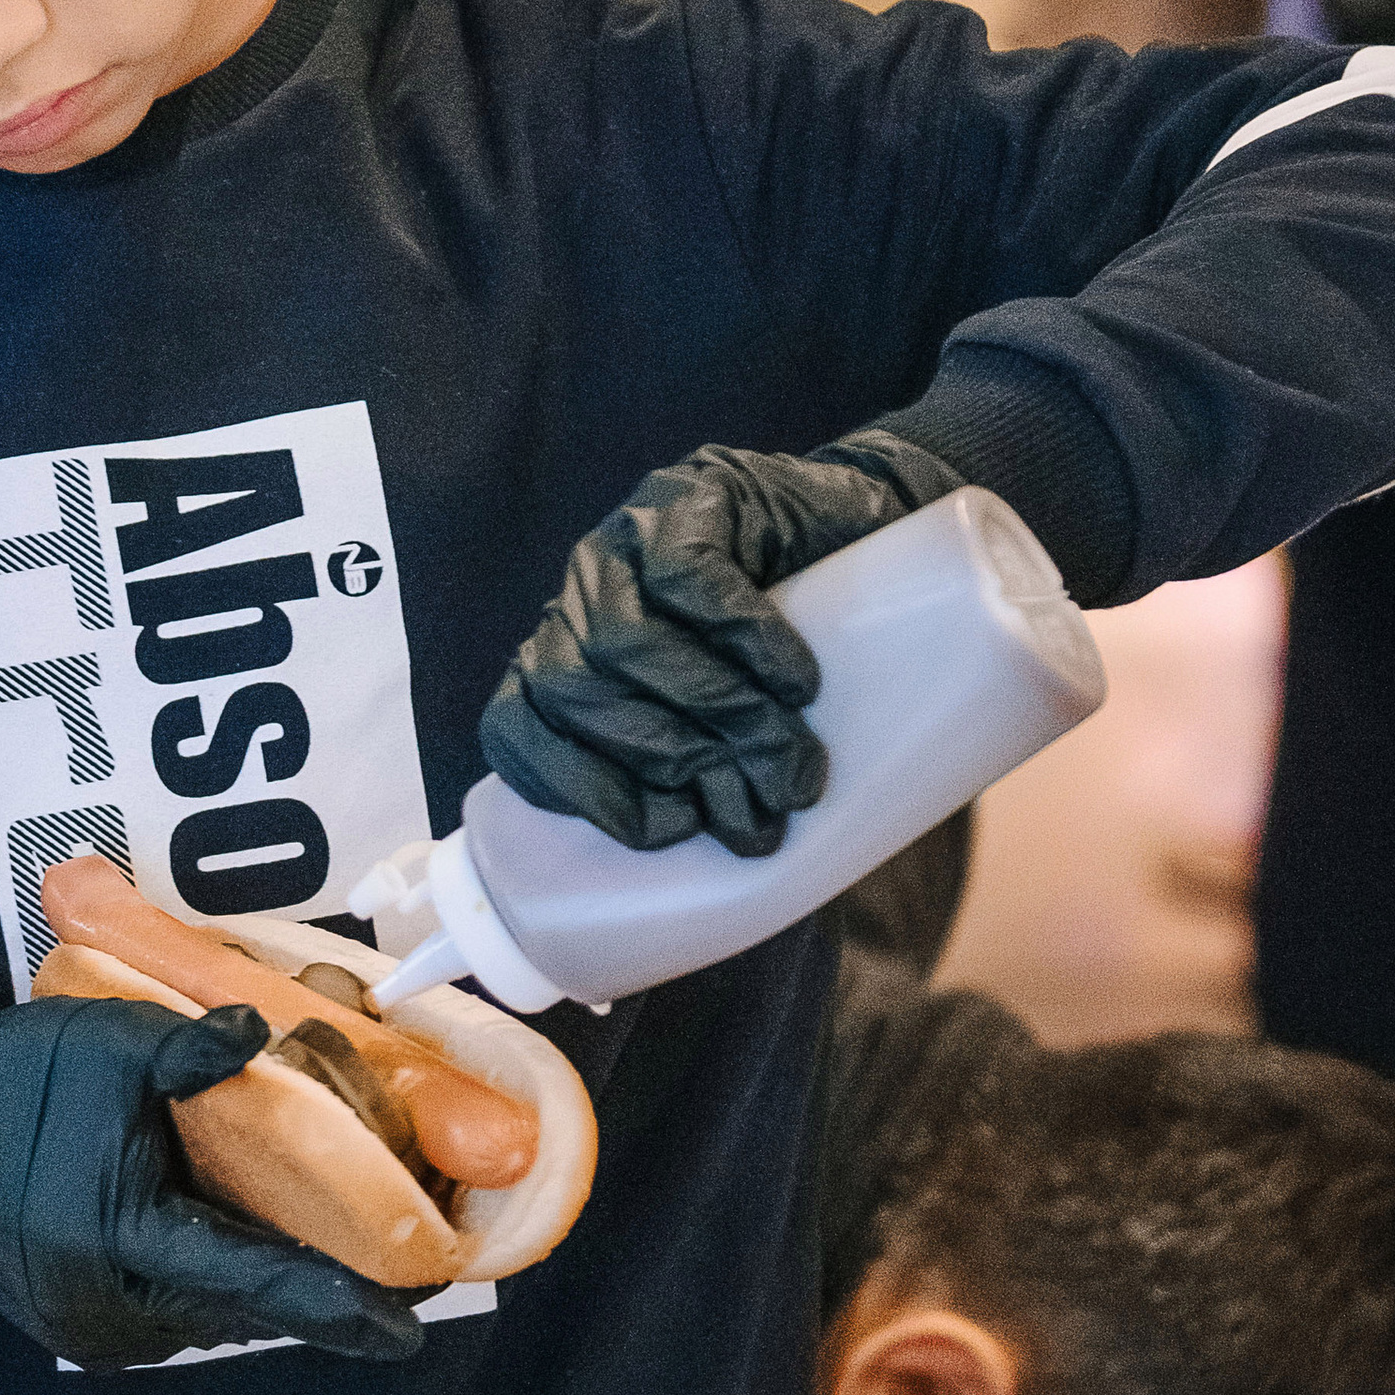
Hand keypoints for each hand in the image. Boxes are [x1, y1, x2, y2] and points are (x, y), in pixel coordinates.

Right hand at [0, 992, 425, 1370]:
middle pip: (245, 1305)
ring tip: (339, 1244)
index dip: (336, 1305)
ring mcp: (95, 1331)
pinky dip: (222, 1277)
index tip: (405, 1330)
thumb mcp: (106, 1044)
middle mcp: (113, 1311)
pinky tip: (256, 1237)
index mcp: (122, 1243)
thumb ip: (192, 1051)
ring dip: (270, 1280)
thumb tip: (265, 1034)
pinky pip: (178, 1307)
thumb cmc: (11, 1081)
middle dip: (318, 1288)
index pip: (253, 1279)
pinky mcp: (83, 1325)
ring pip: (214, 1311)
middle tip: (401, 1262)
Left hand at [480, 429, 960, 857]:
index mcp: (568, 657)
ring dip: (712, 716)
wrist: (879, 533)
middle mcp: (579, 596)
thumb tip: (719, 898)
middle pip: (574, 692)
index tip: (666, 833)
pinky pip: (688, 576)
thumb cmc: (809, 655)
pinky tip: (796, 680)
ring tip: (791, 761)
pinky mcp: (689, 497)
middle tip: (760, 810)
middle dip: (665, 764)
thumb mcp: (742, 723)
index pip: (516, 726)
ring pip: (624, 642)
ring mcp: (626, 539)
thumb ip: (712, 782)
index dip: (575, 788)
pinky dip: (743, 638)